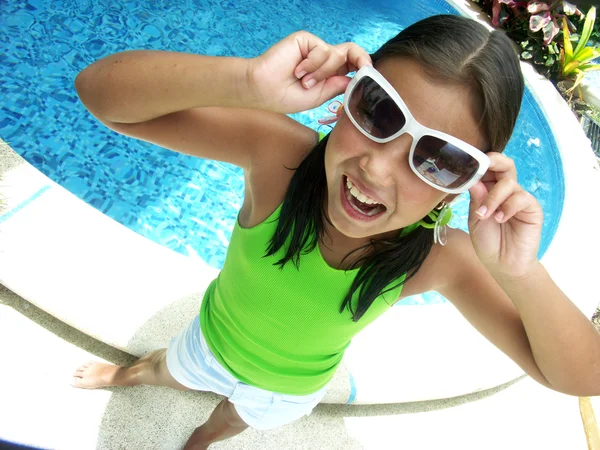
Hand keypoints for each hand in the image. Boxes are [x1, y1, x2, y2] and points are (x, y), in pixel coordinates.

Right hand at [247, 31, 371, 113]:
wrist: (265, 90)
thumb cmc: (287, 96)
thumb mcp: (320, 95)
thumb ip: (339, 85)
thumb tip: (359, 78)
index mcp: (329, 74)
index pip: (352, 65)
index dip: (364, 68)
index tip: (371, 78)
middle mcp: (324, 59)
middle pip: (352, 51)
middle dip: (361, 60)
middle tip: (364, 70)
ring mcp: (315, 48)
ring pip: (336, 55)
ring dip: (322, 72)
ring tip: (304, 81)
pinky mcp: (306, 40)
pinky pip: (323, 50)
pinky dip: (313, 64)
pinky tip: (298, 71)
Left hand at [467, 152, 543, 279]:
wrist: (502, 264)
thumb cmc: (487, 241)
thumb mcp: (475, 218)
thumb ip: (476, 199)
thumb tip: (472, 178)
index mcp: (490, 190)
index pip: (488, 169)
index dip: (479, 163)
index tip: (466, 162)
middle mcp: (506, 191)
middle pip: (505, 165)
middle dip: (493, 161)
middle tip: (481, 166)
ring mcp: (519, 198)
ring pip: (509, 183)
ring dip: (493, 198)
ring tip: (484, 215)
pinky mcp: (532, 208)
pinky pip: (521, 198)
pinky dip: (507, 207)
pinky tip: (499, 219)